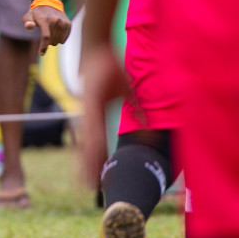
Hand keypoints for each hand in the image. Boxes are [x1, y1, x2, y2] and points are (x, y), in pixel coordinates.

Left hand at [22, 4, 71, 55]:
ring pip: (59, 40)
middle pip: (52, 40)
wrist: (49, 3)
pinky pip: (65, 37)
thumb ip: (27, 22)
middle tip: (45, 38)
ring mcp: (63, 22)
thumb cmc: (37, 13)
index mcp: (45, 20)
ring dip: (54, 41)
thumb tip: (29, 26)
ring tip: (50, 36)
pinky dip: (61, 39)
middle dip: (48, 43)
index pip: (46, 37)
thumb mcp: (29, 16)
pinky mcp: (68, 23)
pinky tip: (57, 36)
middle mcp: (55, 21)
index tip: (41, 54)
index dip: (44, 47)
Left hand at [79, 42, 130, 189]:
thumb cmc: (109, 69)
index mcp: (95, 118)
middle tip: (89, 188)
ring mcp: (86, 113)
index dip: (95, 162)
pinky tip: (93, 156)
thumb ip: (139, 111)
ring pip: (88, 144)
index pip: (95, 146)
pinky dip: (93, 143)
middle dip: (89, 169)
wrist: (97, 49)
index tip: (96, 178)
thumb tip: (152, 127)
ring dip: (88, 163)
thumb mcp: (127, 93)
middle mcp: (88, 119)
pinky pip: (92, 127)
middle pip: (88, 150)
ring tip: (89, 181)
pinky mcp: (88, 105)